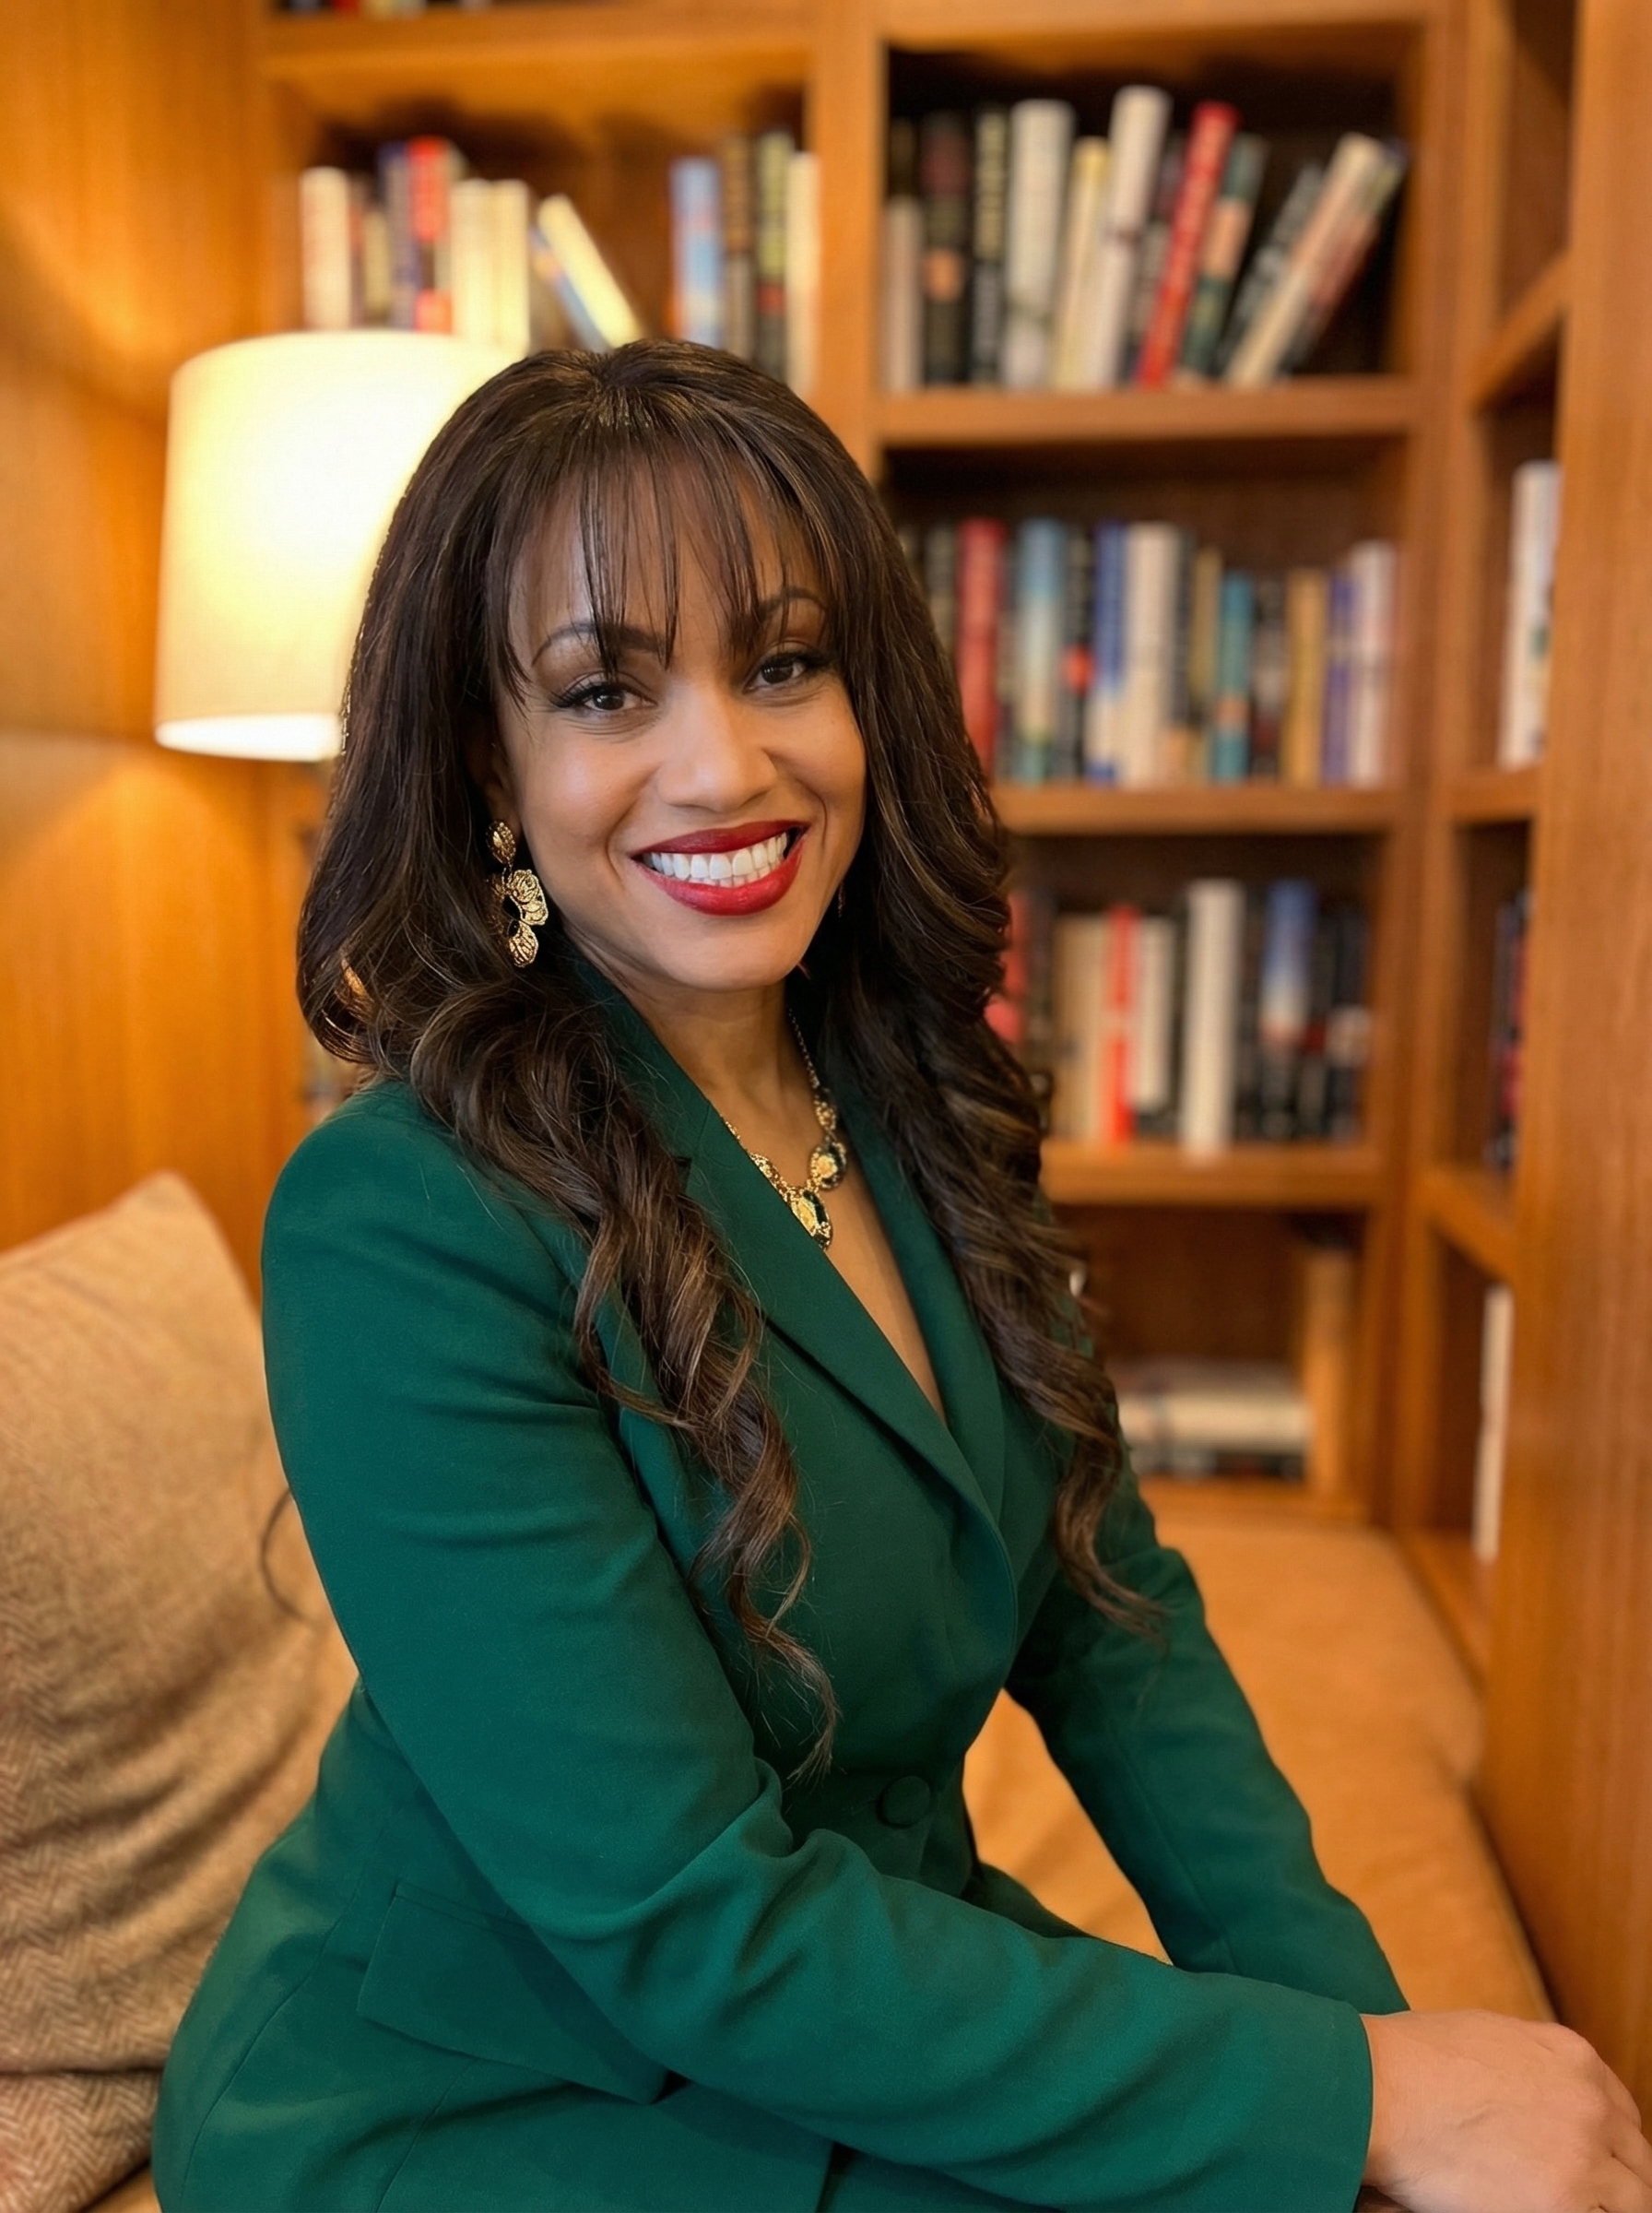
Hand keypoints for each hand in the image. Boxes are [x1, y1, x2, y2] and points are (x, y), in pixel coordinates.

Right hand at [1363, 2010, 1651, 2212]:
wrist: (1379, 2089)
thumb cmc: (1409, 2060)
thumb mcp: (1485, 2037)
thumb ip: (1528, 2065)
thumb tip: (1531, 2096)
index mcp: (1572, 2056)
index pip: (1622, 2112)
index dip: (1609, 2142)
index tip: (1594, 2162)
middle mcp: (1590, 2103)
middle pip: (1636, 2160)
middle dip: (1617, 2180)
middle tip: (1584, 2195)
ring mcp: (1584, 2155)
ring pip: (1635, 2201)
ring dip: (1608, 2206)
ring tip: (1566, 2206)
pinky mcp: (1563, 2203)